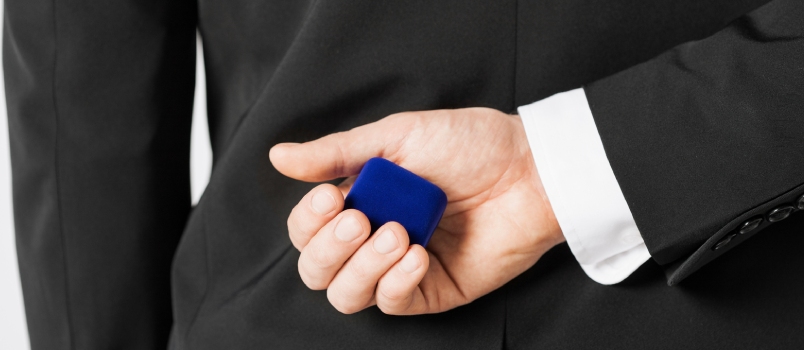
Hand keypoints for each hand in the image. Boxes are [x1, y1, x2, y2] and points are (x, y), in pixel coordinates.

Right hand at [269, 107, 563, 314]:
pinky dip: (395, 281)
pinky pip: (393, 303)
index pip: (306, 229)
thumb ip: (336, 152)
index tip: (330, 196)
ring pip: (345, 294)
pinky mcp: (431, 290)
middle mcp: (372, 237)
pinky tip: (415, 254)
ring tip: (394, 233)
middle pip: (315, 269)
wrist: (528, 170)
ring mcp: (400, 268)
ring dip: (360, 267)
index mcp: (359, 200)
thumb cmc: (470, 145)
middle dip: (328, 247)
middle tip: (361, 218)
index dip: (308, 221)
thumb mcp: (396, 136)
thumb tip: (279, 157)